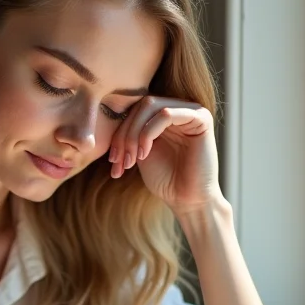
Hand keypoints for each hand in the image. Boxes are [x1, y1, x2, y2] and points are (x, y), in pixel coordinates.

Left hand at [107, 95, 221, 214]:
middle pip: (140, 105)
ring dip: (133, 135)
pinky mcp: (201, 118)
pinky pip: (166, 115)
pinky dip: (148, 133)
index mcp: (163, 115)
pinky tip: (144, 155)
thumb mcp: (138, 153)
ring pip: (150, 106)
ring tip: (131, 161)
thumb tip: (104, 119)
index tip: (112, 160)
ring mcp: (190, 110)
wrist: (186, 200)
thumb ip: (129, 134)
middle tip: (118, 160)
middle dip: (124, 134)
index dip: (118, 133)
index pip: (134, 110)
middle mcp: (178, 108)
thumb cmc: (164, 179)